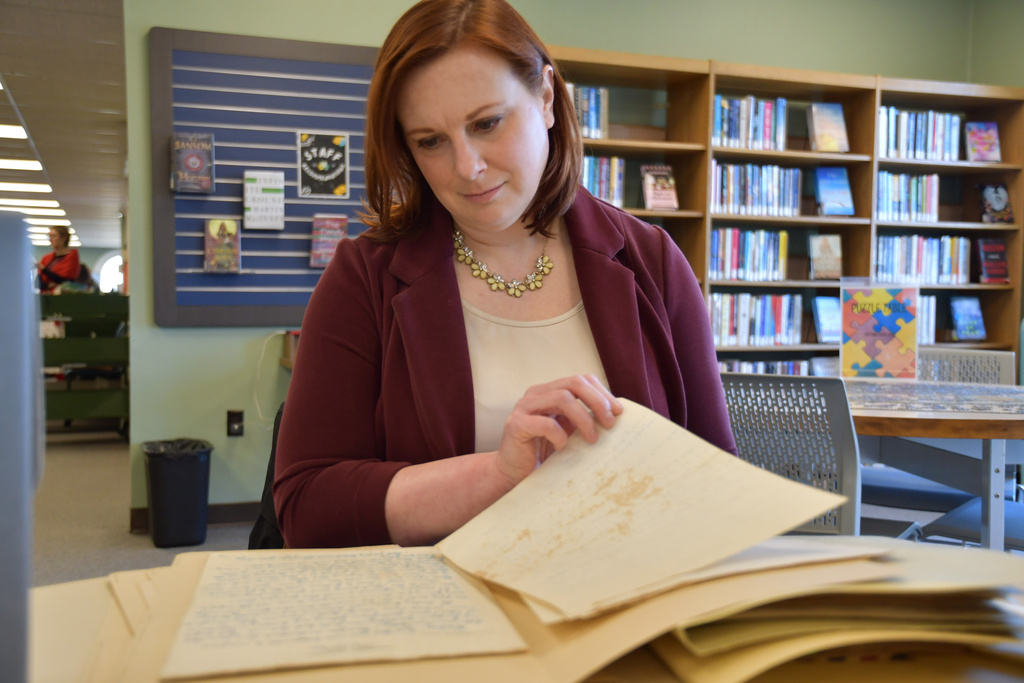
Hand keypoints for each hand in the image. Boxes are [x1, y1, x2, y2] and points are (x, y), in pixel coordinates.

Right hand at [493, 375, 622, 488]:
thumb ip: (583, 418)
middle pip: (574, 383)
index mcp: (549, 391)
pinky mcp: (516, 424)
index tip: (618, 412)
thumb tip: (616, 414)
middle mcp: (536, 394)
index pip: (580, 380)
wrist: (512, 474)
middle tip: (610, 423)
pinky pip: (546, 424)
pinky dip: (560, 436)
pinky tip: (563, 448)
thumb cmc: (543, 453)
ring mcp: (524, 407)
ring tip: (592, 439)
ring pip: (562, 398)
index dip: (602, 393)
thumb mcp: (568, 432)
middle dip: (597, 401)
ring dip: (583, 419)